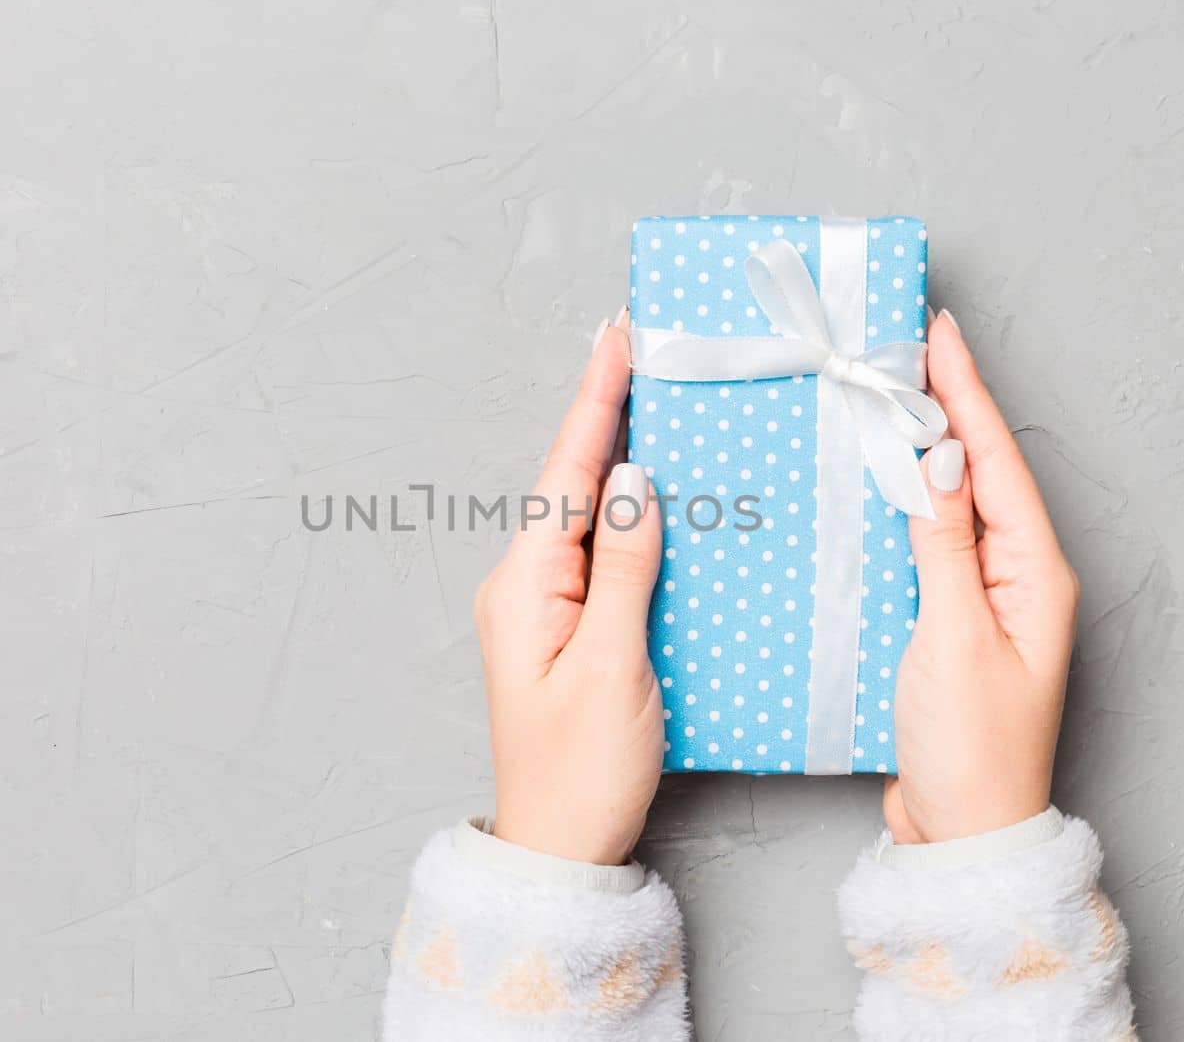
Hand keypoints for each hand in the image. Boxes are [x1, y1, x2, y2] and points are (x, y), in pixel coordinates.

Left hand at [473, 309, 663, 865]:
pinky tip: (658, 494)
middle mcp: (525, 585)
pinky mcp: (568, 627)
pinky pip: (601, 553)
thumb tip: (632, 481)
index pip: (567, 473)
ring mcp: (544, 606)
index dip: (596, 401)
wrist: (561, 846)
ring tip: (654, 397)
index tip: (618, 337)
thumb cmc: (582, 770)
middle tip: (643, 347)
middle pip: (573, 482)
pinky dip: (630, 515)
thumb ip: (623, 567)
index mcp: (526, 585)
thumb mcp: (612, 664)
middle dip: (608, 413)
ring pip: (588, 514)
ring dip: (619, 458)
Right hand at [885, 309, 1080, 844]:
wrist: (959, 832)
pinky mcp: (942, 621)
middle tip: (903, 347)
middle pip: (973, 473)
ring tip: (883, 397)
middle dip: (941, 408)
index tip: (935, 335)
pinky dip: (894, 506)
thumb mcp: (953, 635)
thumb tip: (936, 457)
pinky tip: (868, 485)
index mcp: (1033, 574)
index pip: (992, 463)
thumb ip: (942, 543)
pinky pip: (921, 545)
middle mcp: (1012, 578)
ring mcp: (977, 599)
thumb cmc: (969, 747)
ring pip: (944, 505)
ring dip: (915, 452)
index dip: (964, 394)